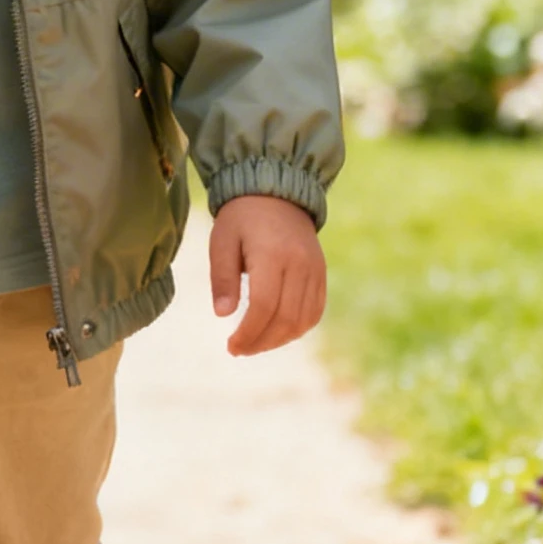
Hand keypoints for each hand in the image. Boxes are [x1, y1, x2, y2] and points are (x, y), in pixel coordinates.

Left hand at [209, 193, 325, 357]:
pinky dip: (297, 328)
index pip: (264, 306)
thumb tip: (222, 314)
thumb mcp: (222, 242)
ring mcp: (315, 270)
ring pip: (303, 319)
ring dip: (279, 340)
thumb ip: (222, 278)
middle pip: (286, 318)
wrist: (276, 194)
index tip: (231, 345)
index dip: (248, 332)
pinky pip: (315, 311)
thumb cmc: (241, 219)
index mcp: (272, 255)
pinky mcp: (321, 274)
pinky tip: (276, 333)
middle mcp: (300, 264)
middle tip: (239, 349)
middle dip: (261, 341)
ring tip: (255, 344)